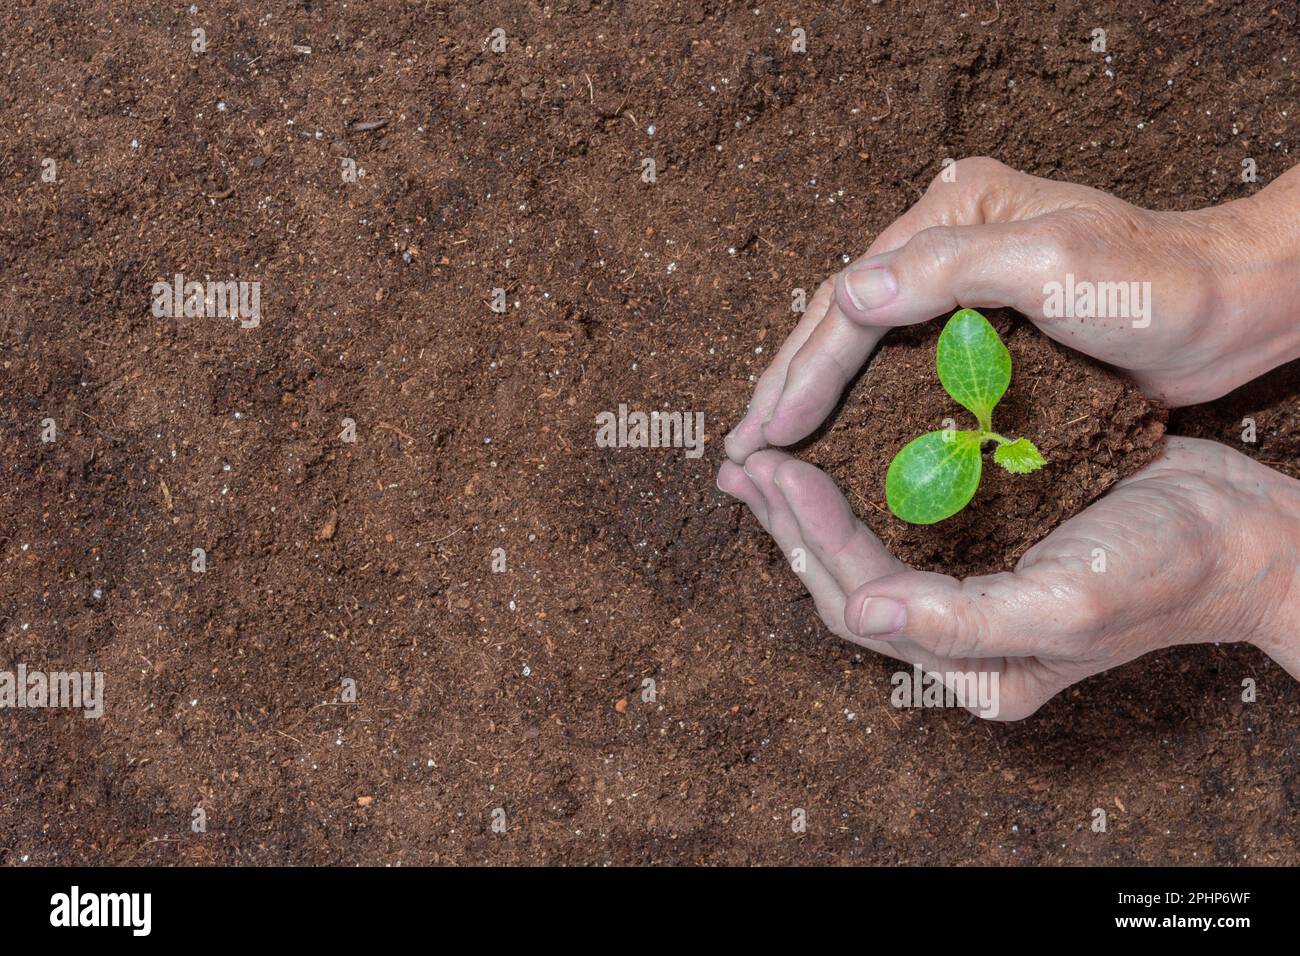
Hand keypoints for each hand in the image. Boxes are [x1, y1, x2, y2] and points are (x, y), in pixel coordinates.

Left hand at [718, 437, 1299, 719]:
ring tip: (761, 458)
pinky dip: (859, 480)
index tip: (774, 471)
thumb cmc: (1166, 571)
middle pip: (846, 580)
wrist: (1242, 532)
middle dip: (789, 523)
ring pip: (864, 547)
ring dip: (809, 504)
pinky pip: (901, 514)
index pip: (860, 604)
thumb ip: (960, 622)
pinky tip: (834, 444)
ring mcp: (969, 587)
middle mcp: (960, 638)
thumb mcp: (1067, 606)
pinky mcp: (984, 541)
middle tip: (743, 462)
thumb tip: (860, 613)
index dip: (812, 538)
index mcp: (972, 669)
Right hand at [725, 158, 1299, 464]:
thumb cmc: (1156, 282)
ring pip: (866, 351)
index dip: (804, 371)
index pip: (853, 301)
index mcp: (951, 213)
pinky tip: (838, 446)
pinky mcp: (982, 332)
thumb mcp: (1056, 264)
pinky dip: (864, 411)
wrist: (1232, 306)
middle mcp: (945, 244)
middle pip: (844, 323)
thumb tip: (848, 292)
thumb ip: (950, 268)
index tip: (768, 434)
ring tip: (771, 455)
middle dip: (789, 389)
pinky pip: (904, 373)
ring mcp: (962, 289)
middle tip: (743, 454)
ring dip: (816, 403)